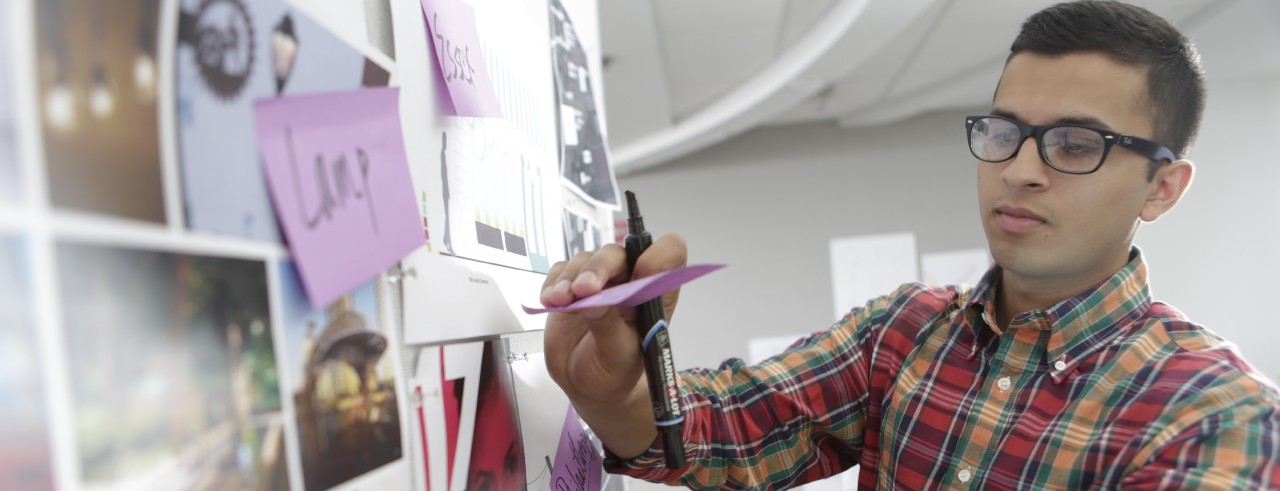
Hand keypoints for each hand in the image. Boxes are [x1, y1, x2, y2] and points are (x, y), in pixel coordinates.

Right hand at [540, 233, 685, 456]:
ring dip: (570, 278)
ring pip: (586, 261)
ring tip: (560, 300)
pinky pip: (561, 271)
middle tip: (584, 289)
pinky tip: (550, 300)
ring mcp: (599, 282)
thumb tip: (593, 301)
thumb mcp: (617, 356)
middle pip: (618, 254)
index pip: (669, 256)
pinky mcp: (572, 286)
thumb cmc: (615, 372)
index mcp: (654, 294)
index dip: (658, 257)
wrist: (589, 387)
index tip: (640, 272)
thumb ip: (608, 327)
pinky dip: (553, 282)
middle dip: (599, 268)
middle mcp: (629, 282)